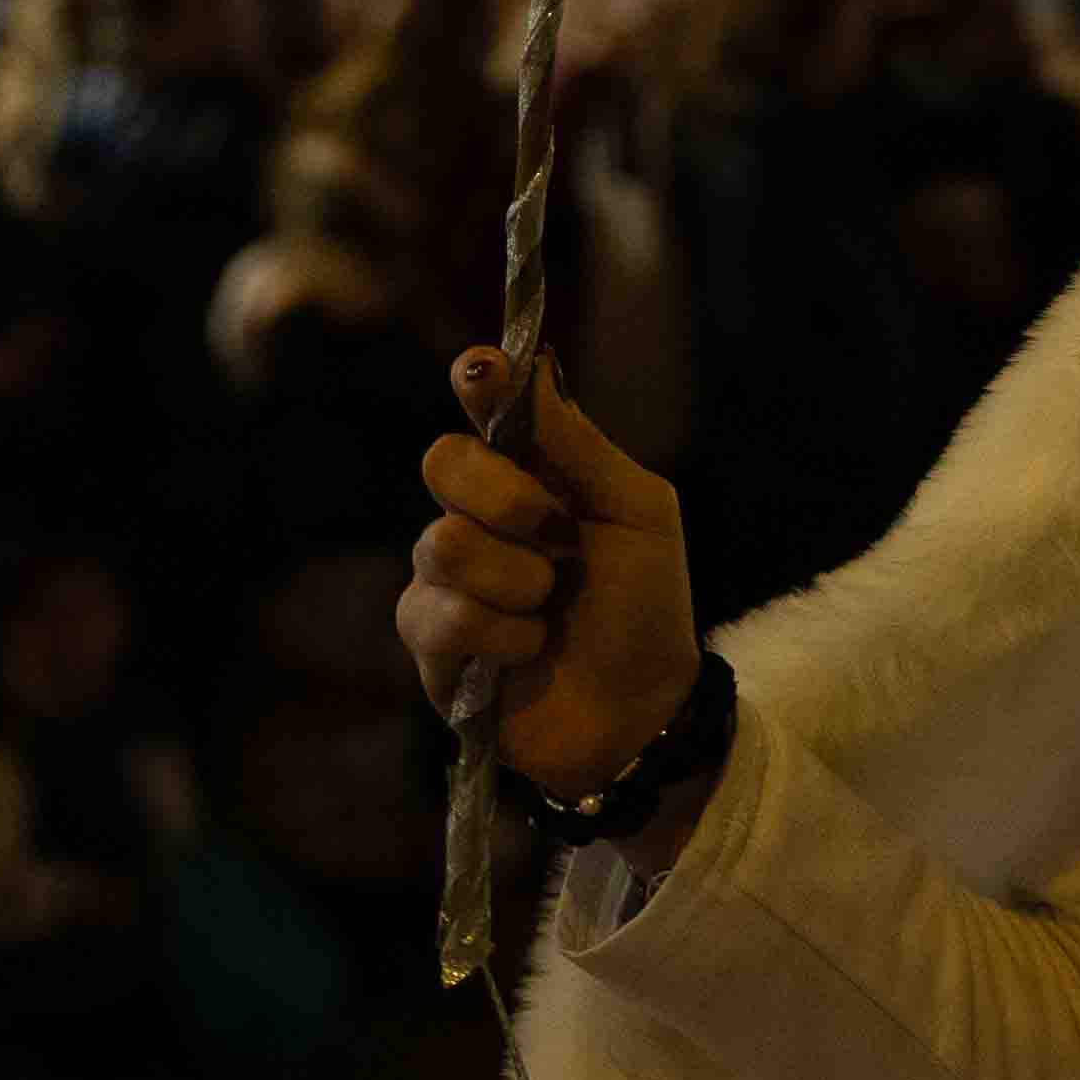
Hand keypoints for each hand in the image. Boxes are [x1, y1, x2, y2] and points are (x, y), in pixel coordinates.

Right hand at [402, 346, 699, 804]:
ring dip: (514, 580)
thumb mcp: (638, 514)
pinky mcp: (433, 644)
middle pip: (442, 462)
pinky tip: (528, 649)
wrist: (643, 710)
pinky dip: (500, 633)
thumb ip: (581, 447)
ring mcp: (450, 579)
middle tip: (551, 530)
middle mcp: (481, 516)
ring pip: (440, 544)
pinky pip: (439, 615)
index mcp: (534, 474)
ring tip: (549, 607)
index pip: (487, 410)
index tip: (480, 370)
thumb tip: (530, 370)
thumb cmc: (647, 606)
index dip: (479, 383)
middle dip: (503, 496)